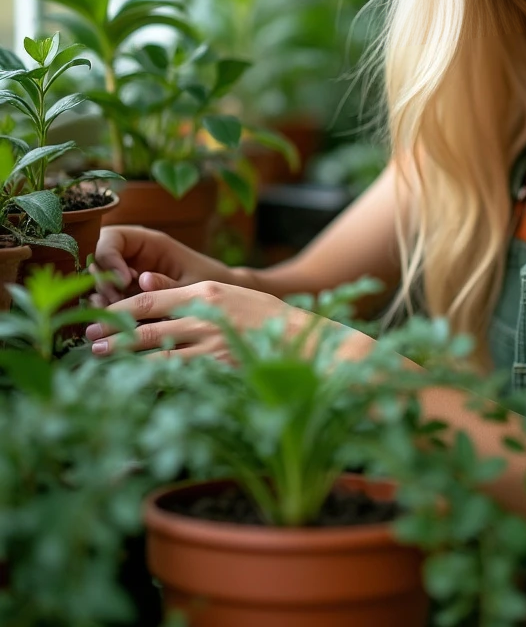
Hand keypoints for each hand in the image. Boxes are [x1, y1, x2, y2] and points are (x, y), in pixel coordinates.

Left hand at [84, 279, 314, 359]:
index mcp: (205, 292)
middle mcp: (204, 317)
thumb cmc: (261, 314)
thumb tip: (144, 281)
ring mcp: (210, 345)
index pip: (150, 300)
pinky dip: (156, 378)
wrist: (296, 337)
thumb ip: (186, 290)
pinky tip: (139, 382)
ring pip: (157, 355)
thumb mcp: (226, 292)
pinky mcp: (218, 369)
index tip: (99, 318)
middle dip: (115, 336)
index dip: (120, 311)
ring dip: (128, 360)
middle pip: (146, 328)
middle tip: (91, 343)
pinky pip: (179, 375)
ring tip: (105, 363)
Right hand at [88, 226, 252, 306]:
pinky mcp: (126, 294)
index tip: (124, 281)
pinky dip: (108, 309)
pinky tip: (118, 321)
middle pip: (97, 260)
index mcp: (149, 242)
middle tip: (115, 302)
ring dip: (102, 297)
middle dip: (102, 281)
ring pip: (99, 280)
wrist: (220, 301)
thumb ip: (169, 283)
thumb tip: (142, 281)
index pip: (111, 238)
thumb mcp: (193, 283)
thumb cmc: (211, 283)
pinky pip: (107, 298)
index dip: (109, 257)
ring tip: (117, 314)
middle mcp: (133, 255)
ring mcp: (127, 275)